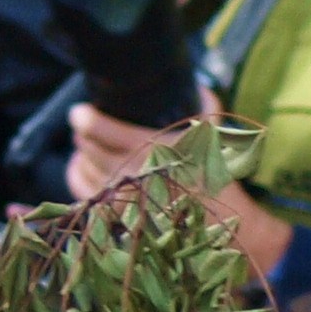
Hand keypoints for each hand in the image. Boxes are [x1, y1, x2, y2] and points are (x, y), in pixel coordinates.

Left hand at [67, 90, 294, 272]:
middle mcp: (133, 175)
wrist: (231, 227)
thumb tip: (197, 84)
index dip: (85, 118)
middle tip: (85, 123)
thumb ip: (207, 109)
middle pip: (89, 148)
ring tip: (85, 143)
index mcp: (153, 151)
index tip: (81, 111)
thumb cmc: (224, 179)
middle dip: (83, 134)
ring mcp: (124, 201)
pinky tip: (82, 166)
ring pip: (85, 170)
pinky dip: (79, 176)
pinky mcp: (121, 219)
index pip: (100, 130)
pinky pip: (85, 194)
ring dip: (82, 154)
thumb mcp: (220, 139)